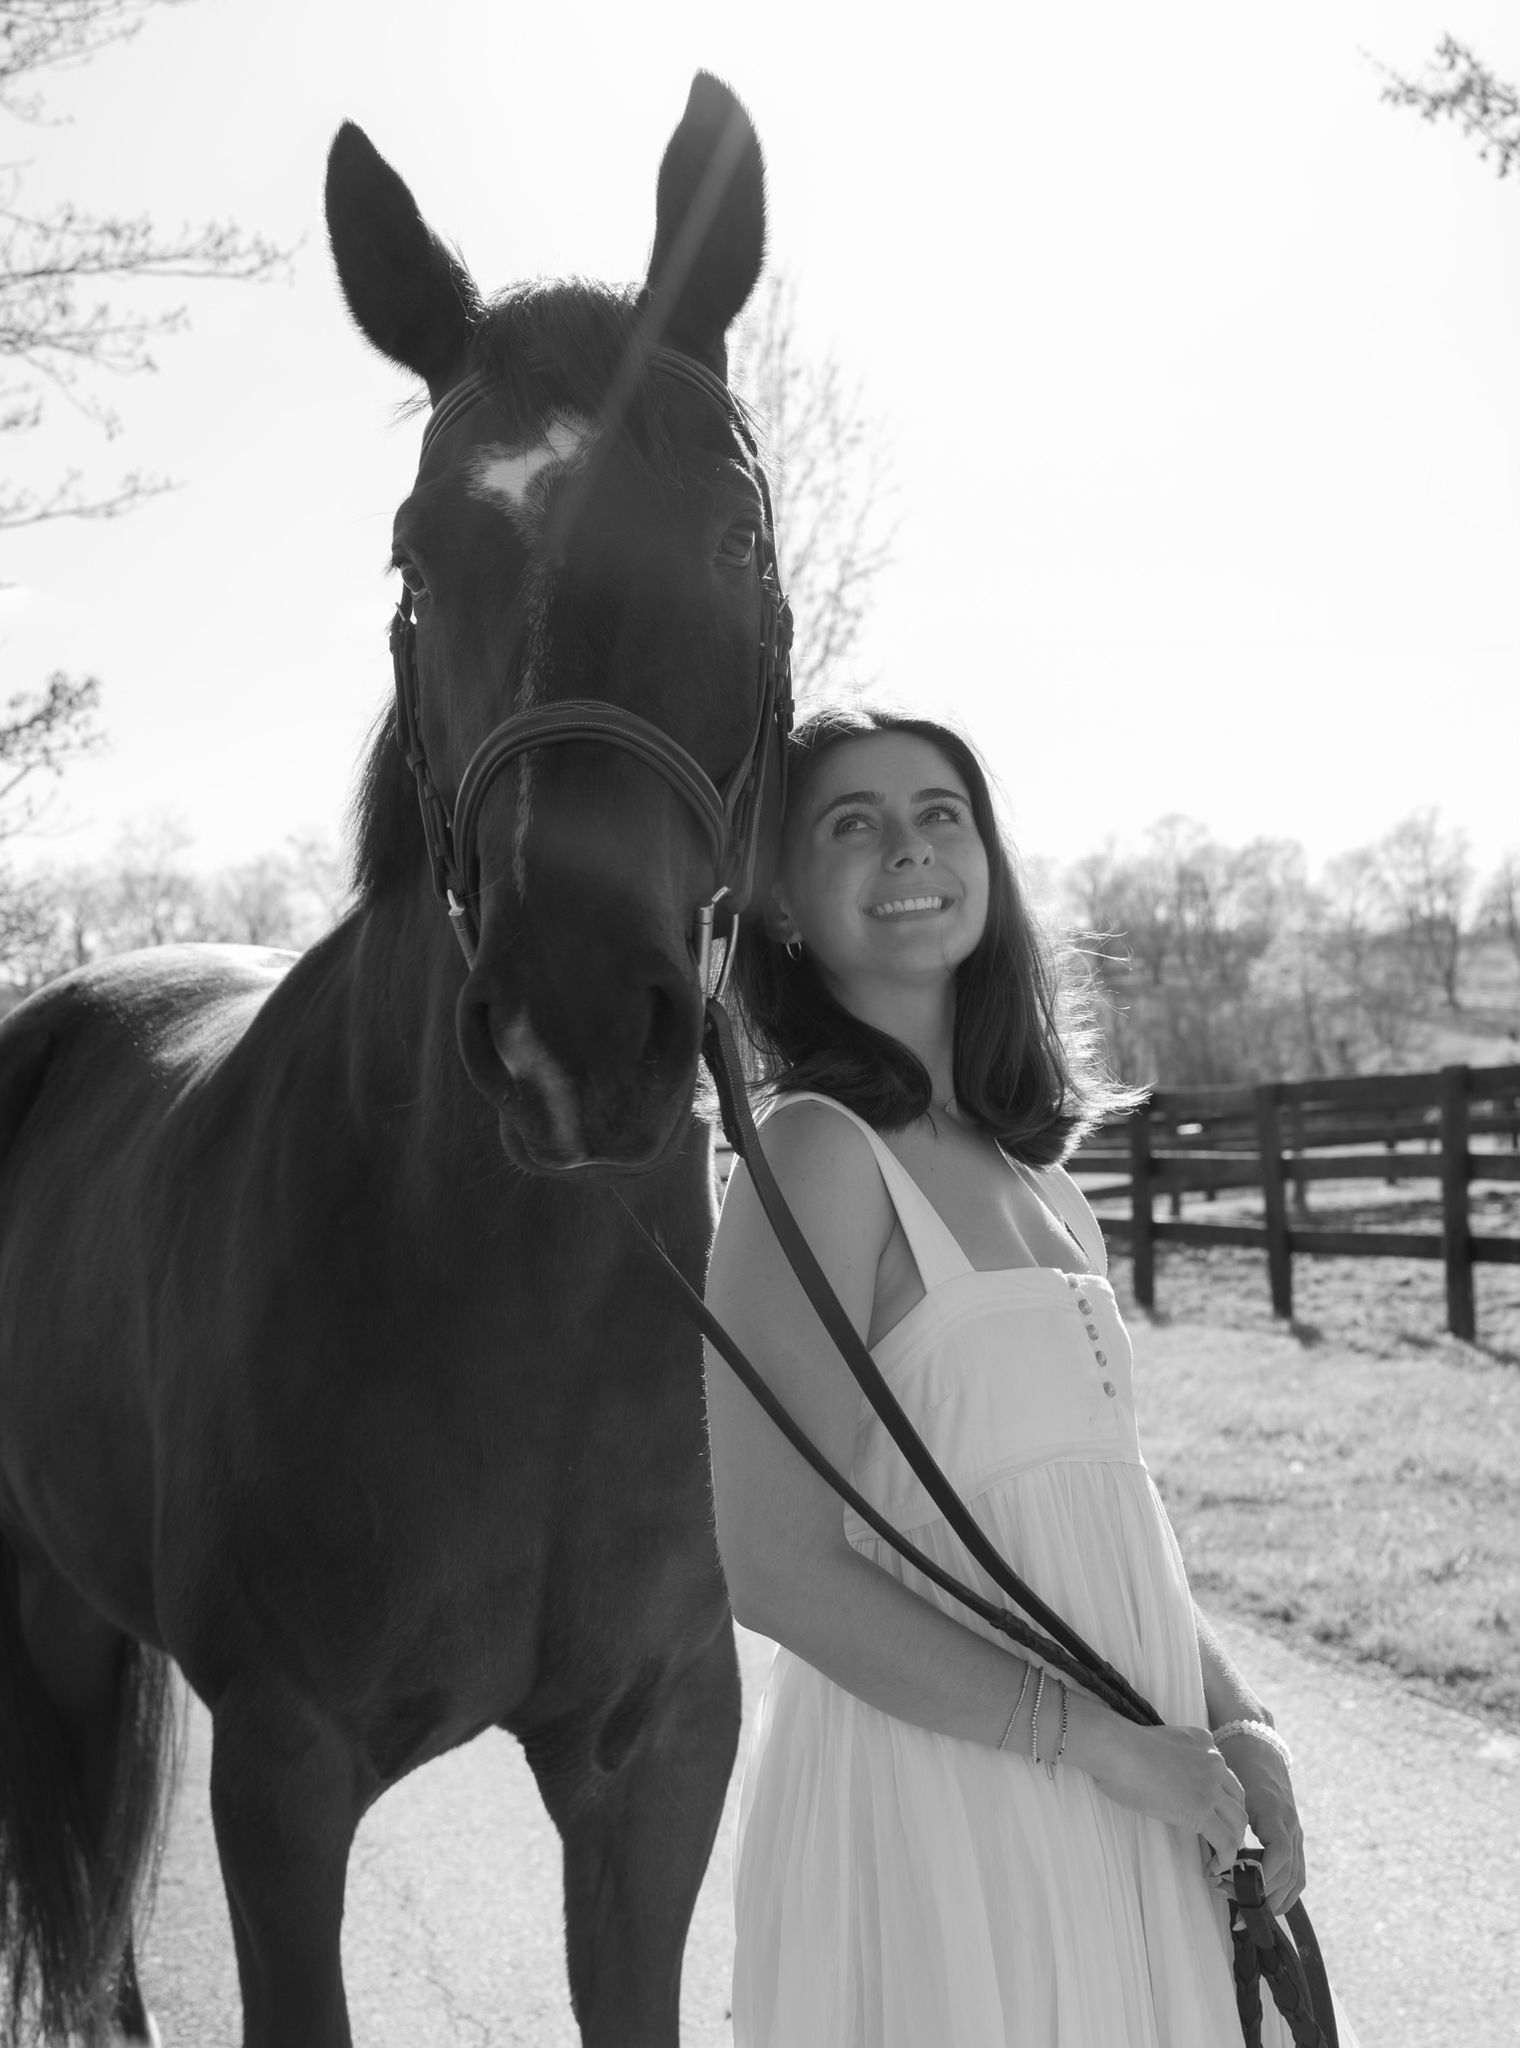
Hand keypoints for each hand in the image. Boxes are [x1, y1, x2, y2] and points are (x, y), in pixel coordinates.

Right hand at [1086, 1721, 1247, 1878]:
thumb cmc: (1122, 1747)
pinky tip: (1215, 1868)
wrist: (1116, 1749)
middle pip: (1237, 1798)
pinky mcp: (1200, 1811)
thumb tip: (1166, 1776)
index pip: (1223, 1775)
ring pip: (1238, 1821)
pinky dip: (1226, 1859)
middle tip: (1218, 1838)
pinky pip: (1226, 1841)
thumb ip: (1176, 1755)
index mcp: (1203, 1742)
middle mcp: (1213, 1761)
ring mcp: (1210, 1786)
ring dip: (1232, 1841)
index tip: (1210, 1814)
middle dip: (1232, 1821)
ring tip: (1219, 1857)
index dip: (1220, 1799)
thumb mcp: (1162, 1740)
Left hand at [1215, 1729, 1304, 1915]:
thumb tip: (1215, 1857)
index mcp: (1276, 1814)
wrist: (1258, 1744)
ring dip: (1273, 1899)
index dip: (1261, 1875)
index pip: (1280, 1855)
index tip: (1233, 1882)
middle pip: (1288, 1875)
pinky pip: (1296, 1872)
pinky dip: (1285, 1891)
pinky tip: (1266, 1902)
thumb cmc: (1241, 1764)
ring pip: (1295, 1879)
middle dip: (1261, 1895)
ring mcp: (1296, 1833)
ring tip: (1245, 1910)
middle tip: (1227, 1896)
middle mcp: (1292, 1827)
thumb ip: (1227, 1821)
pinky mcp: (1293, 1836)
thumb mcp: (1233, 1788)